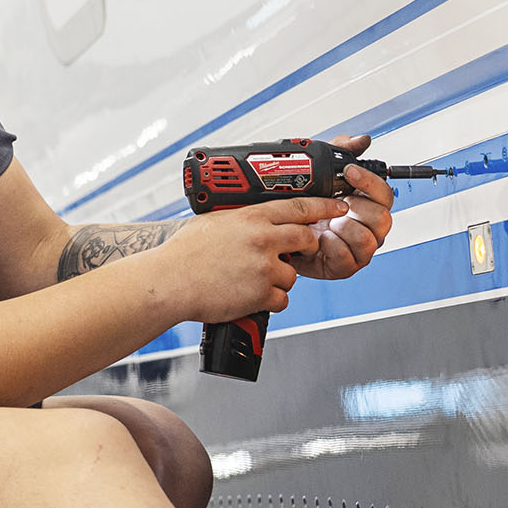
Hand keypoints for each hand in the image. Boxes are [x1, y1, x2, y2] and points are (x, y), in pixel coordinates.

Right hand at [169, 196, 348, 322]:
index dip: (323, 207)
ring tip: (251, 279)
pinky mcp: (261, 293)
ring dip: (279, 279)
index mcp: (252, 218)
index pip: (299, 208)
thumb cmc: (183, 253)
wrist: (170, 281)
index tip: (337, 208)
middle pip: (306, 239)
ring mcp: (264, 268)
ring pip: (293, 275)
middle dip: (307, 246)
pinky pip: (281, 299)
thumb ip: (239, 219)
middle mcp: (263, 240)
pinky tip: (248, 295)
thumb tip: (251, 220)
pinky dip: (269, 300)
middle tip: (296, 251)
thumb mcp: (212, 222)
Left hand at [288, 133, 393, 280]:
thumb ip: (340, 153)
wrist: (280, 234)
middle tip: (336, 203)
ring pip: (368, 239)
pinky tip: (318, 238)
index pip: (384, 194)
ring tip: (326, 222)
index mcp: (367, 205)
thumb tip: (361, 140)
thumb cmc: (305, 207)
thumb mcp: (319, 174)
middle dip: (357, 207)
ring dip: (344, 227)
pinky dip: (330, 246)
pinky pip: (347, 258)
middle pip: (383, 218)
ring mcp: (358, 250)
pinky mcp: (344, 267)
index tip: (349, 171)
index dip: (370, 182)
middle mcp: (368, 228)